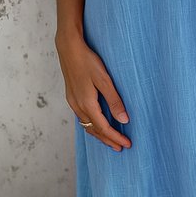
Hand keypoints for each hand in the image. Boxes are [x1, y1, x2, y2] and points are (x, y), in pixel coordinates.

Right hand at [55, 33, 131, 151]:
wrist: (68, 48)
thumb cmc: (88, 61)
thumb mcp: (104, 80)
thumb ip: (114, 100)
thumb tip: (124, 120)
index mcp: (87, 104)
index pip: (104, 128)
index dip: (116, 137)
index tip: (127, 144)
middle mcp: (78, 106)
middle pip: (94, 130)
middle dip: (108, 140)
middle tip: (120, 148)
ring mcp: (73, 102)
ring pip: (87, 125)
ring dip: (99, 135)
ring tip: (110, 141)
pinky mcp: (72, 97)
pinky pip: (82, 118)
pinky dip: (92, 126)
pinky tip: (97, 125)